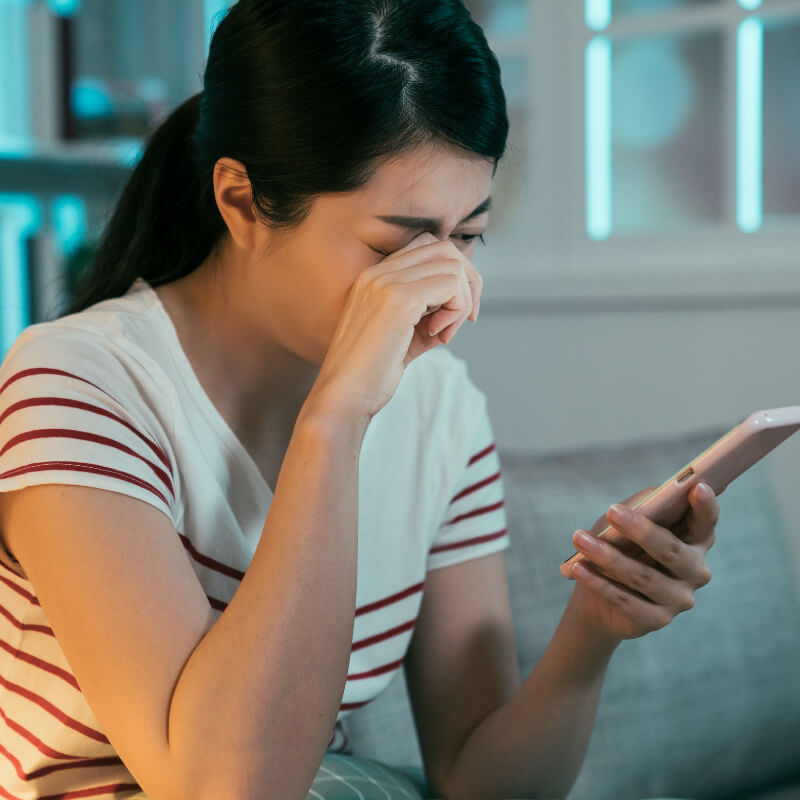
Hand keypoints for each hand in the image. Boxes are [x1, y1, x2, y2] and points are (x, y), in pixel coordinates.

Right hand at [307, 232, 482, 422]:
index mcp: (374, 278)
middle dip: (467, 285)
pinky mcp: (398, 299)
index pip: (428, 248)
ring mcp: (386, 282)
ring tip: (443, 334)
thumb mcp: (407, 337)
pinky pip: (451, 285)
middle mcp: (377, 273)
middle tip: (463, 322)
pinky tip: (439, 335)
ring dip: (462, 302)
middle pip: (445, 250)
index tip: (453, 316)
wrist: (343, 397)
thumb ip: (432, 315)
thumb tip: (465, 306)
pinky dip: (457, 310)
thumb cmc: (371, 375)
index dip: (452, 278)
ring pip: (453, 266)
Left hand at [564, 482, 718, 640]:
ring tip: (579, 538)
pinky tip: (577, 568)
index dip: (705, 506)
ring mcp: (679, 599)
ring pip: (643, 576)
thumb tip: (652, 497)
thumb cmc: (621, 545)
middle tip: (611, 511)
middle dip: (640, 529)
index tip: (697, 486)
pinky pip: (625, 600)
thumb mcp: (629, 520)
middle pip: (670, 550)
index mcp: (696, 540)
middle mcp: (695, 571)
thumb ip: (645, 506)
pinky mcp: (657, 620)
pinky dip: (598, 583)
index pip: (706, 522)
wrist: (600, 596)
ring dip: (607, 556)